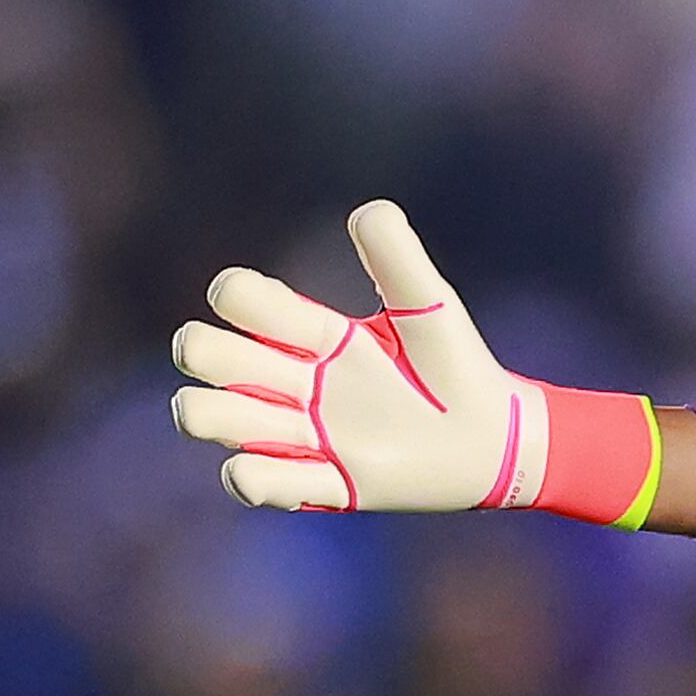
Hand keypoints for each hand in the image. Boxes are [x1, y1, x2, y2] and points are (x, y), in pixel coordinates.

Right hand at [168, 202, 660, 523]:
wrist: (495, 440)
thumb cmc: (456, 365)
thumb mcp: (430, 306)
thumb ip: (398, 259)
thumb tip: (364, 211)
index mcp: (312, 333)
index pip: (237, 299)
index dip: (238, 296)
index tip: (293, 317)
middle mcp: (293, 382)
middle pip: (201, 353)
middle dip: (204, 353)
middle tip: (265, 372)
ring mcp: (303, 435)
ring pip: (207, 417)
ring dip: (211, 416)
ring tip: (270, 424)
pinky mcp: (324, 484)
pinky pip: (255, 483)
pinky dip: (251, 478)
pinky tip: (279, 469)